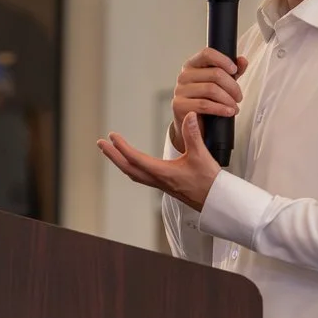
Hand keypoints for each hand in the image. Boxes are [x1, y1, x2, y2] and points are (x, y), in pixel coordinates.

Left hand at [98, 111, 221, 212]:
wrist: (216, 201)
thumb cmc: (209, 181)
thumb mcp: (202, 155)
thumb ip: (194, 135)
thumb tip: (190, 116)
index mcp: (163, 173)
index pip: (135, 159)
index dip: (122, 147)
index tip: (112, 136)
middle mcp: (158, 180)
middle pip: (128, 168)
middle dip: (113, 155)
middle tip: (101, 143)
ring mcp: (160, 184)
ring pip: (133, 174)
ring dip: (120, 162)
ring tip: (111, 152)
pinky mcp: (165, 186)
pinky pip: (141, 177)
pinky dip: (132, 168)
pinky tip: (133, 163)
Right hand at [167, 47, 240, 144]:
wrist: (192, 124)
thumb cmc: (206, 100)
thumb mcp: (221, 84)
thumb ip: (232, 72)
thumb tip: (242, 61)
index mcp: (192, 65)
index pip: (207, 53)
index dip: (224, 60)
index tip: (234, 70)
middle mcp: (184, 75)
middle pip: (215, 74)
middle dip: (232, 87)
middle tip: (239, 97)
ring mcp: (180, 90)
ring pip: (211, 89)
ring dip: (228, 100)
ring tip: (235, 107)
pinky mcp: (179, 105)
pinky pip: (204, 105)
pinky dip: (220, 109)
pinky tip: (228, 112)